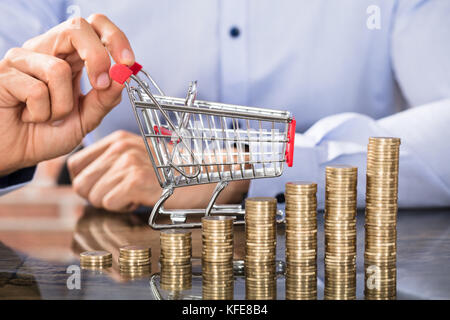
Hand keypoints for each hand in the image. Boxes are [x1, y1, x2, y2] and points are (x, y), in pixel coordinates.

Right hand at [0, 14, 134, 175]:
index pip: (93, 27)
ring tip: (48, 117)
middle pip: (77, 27)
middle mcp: (46, 51)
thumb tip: (124, 76)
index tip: (128, 62)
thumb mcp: (86, 119)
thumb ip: (105, 99)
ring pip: (58, 69)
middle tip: (100, 86)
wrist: (14, 153)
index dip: (114, 38)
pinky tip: (28, 117)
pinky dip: (40, 113)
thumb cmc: (47, 133)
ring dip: (62, 106)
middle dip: (97, 58)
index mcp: (69, 57)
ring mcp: (23, 58)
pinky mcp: (5, 73)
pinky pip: (36, 90)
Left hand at [68, 131, 249, 211]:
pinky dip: (125, 207)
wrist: (203, 175)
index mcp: (117, 140)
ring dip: (114, 202)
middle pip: (80, 183)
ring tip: (138, 192)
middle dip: (98, 196)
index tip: (107, 185)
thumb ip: (109, 164)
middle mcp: (120, 147)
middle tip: (123, 192)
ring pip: (94, 196)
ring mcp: (128, 162)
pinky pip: (109, 204)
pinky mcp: (136, 180)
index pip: (74, 165)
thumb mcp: (136, 158)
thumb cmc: (171, 172)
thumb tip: (81, 184)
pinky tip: (143, 197)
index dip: (86, 182)